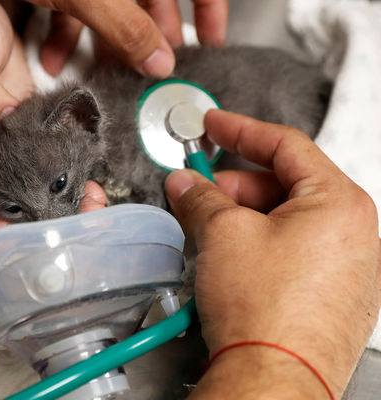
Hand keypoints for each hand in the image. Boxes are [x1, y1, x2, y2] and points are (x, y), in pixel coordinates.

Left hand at [36, 0, 227, 76]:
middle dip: (152, 35)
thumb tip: (160, 62)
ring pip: (114, 6)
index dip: (210, 7)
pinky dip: (69, 35)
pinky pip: (78, 7)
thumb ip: (128, 27)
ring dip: (110, 42)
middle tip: (151, 67)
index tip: (210, 40)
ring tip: (107, 70)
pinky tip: (56, 59)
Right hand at [165, 110, 379, 397]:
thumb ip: (200, 196)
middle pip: (284, 184)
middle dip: (232, 184)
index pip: (286, 145)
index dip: (241, 130)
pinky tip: (230, 258)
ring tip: (207, 229)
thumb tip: (186, 184)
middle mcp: (354, 234)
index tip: (215, 125)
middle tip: (196, 189)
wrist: (273, 381)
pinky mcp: (330, 295)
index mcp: (339, 203)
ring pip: (285, 221)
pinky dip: (258, 244)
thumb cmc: (267, 313)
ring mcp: (347, 268)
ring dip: (242, 217)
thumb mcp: (221, 234)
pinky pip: (292, 252)